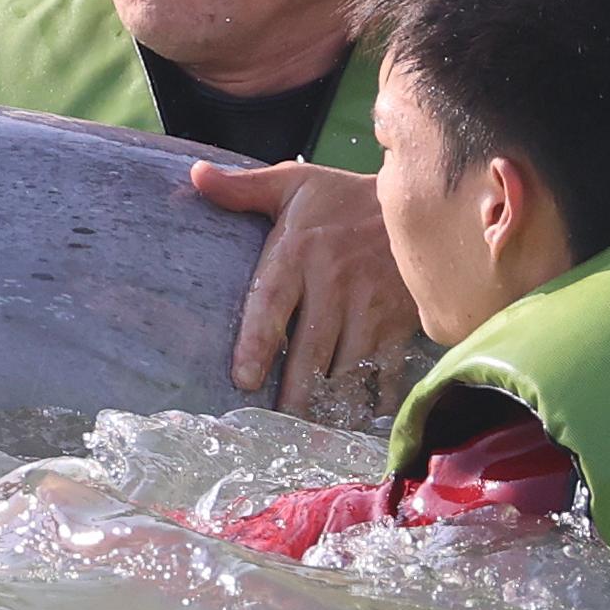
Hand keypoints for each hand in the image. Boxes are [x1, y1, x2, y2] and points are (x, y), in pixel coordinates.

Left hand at [188, 159, 421, 425]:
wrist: (414, 199)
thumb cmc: (340, 197)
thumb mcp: (292, 184)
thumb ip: (242, 189)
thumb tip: (194, 177)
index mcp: (298, 252)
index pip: (273, 301)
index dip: (259, 342)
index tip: (243, 379)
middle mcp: (334, 282)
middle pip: (311, 346)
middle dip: (296, 389)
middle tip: (277, 423)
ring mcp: (370, 304)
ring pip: (347, 362)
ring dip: (331, 399)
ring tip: (312, 432)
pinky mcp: (399, 319)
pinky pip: (386, 366)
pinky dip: (377, 398)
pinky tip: (361, 422)